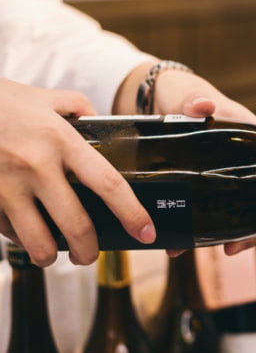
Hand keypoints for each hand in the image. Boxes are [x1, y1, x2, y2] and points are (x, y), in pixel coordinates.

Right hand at [0, 78, 154, 265]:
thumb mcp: (44, 97)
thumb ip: (77, 107)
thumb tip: (98, 121)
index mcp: (62, 140)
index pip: (108, 184)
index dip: (132, 213)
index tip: (146, 232)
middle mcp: (37, 165)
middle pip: (77, 225)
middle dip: (90, 251)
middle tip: (91, 255)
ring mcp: (6, 186)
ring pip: (39, 242)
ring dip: (51, 255)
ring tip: (54, 253)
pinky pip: (8, 232)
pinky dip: (20, 238)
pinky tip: (25, 232)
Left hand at [130, 66, 255, 255]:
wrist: (155, 100)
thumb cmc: (183, 93)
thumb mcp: (189, 95)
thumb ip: (195, 100)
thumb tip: (202, 106)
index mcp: (249, 137)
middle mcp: (241, 159)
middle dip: (254, 228)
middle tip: (235, 249)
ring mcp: (220, 174)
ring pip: (234, 209)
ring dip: (226, 234)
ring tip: (213, 251)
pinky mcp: (198, 183)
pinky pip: (203, 210)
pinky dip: (194, 230)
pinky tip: (178, 246)